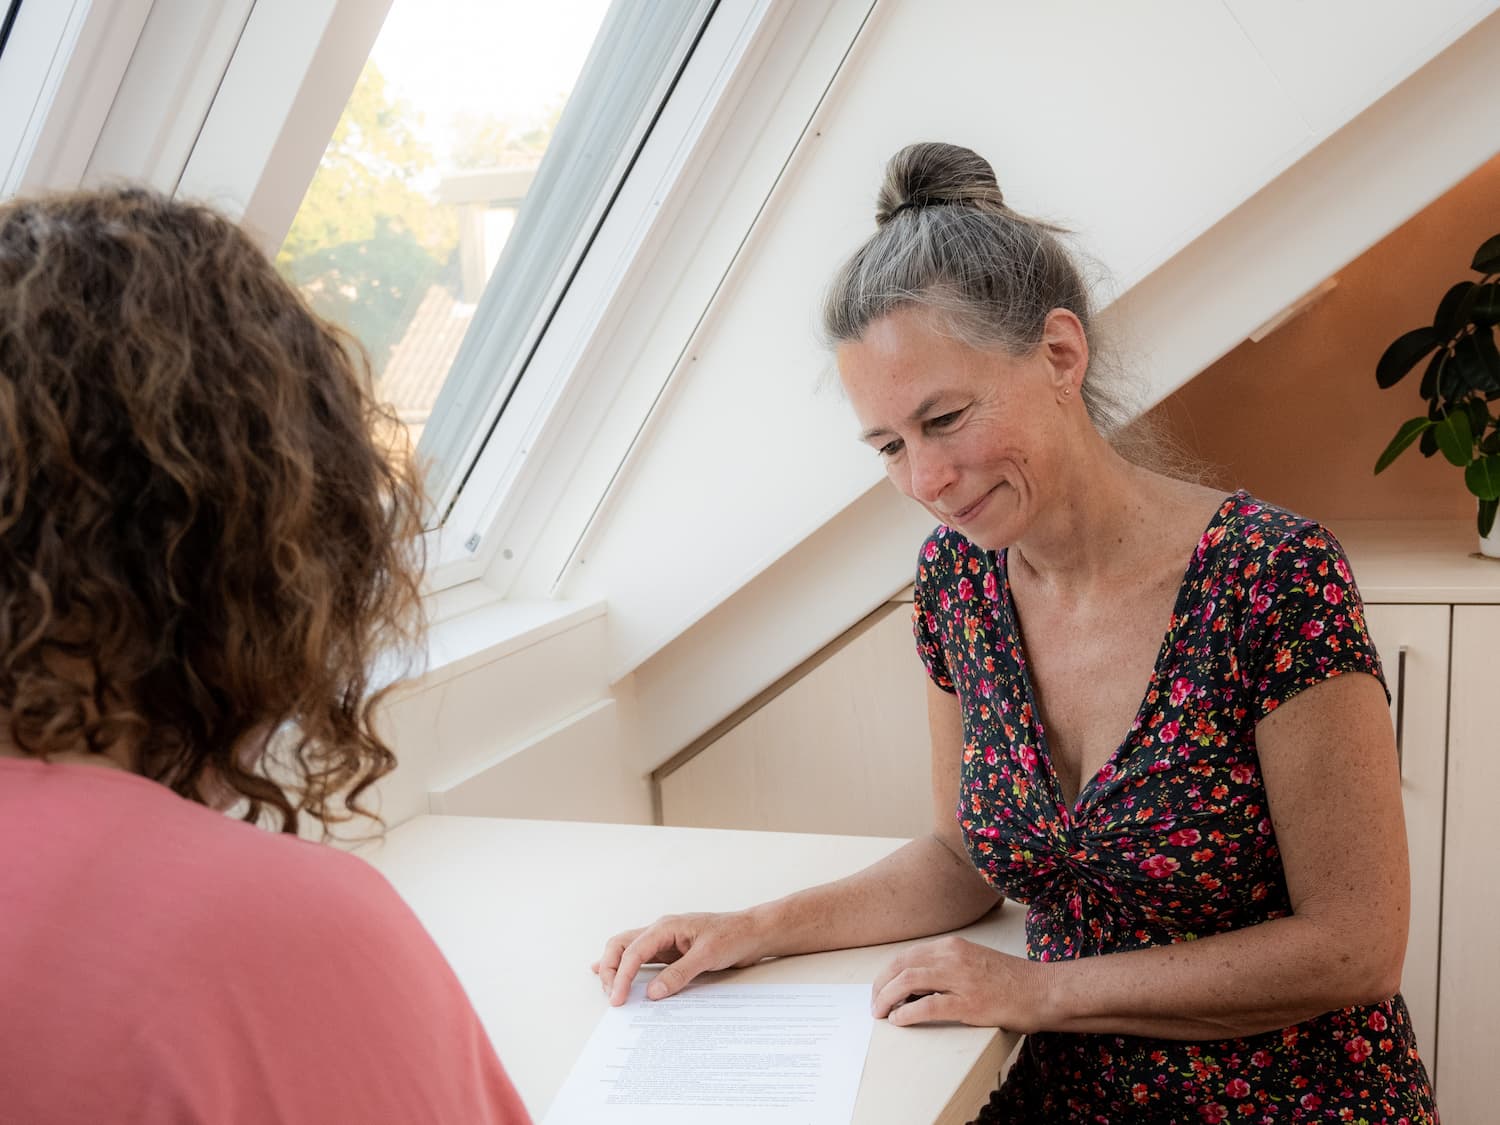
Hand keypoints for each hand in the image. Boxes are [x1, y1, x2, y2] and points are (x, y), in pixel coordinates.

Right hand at [592, 911, 766, 1005]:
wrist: (753, 933)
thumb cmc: (733, 935)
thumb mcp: (707, 955)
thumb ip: (679, 974)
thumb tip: (653, 993)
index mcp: (665, 927)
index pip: (633, 951)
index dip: (621, 976)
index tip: (618, 998)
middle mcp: (661, 932)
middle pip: (621, 946)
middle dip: (610, 969)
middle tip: (612, 997)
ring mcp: (665, 942)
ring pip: (628, 951)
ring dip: (616, 968)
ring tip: (609, 990)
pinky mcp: (671, 953)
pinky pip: (643, 960)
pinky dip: (627, 967)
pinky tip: (617, 976)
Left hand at [871, 936, 1043, 1031]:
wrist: (1044, 990)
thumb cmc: (1012, 981)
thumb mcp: (974, 962)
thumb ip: (947, 967)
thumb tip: (915, 985)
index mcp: (953, 946)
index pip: (907, 956)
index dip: (886, 974)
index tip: (879, 989)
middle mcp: (953, 957)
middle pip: (901, 966)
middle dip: (880, 986)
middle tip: (874, 1004)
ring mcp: (961, 979)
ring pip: (908, 982)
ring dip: (887, 998)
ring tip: (880, 1013)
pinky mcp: (970, 1003)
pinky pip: (928, 1006)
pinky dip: (907, 1013)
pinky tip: (899, 1020)